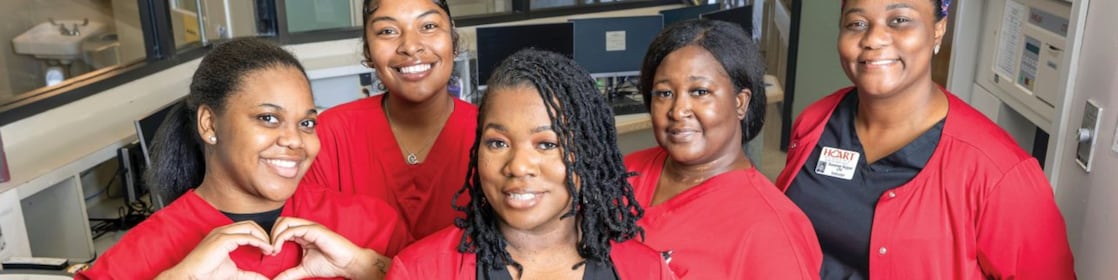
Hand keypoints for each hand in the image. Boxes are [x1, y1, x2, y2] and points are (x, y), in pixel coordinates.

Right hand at [156, 221, 273, 279]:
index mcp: (224, 235)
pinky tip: (266, 250)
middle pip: (251, 224)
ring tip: (271, 249)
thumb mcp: (235, 274)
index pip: (247, 228)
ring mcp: (222, 233)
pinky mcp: (222, 239)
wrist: (191, 277)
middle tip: (273, 249)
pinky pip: (246, 237)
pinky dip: (259, 242)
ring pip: (250, 227)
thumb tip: (264, 279)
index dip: (261, 237)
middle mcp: (223, 231)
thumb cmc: (208, 275)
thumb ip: (250, 275)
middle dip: (265, 235)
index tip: (269, 250)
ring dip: (264, 237)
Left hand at [270, 217, 389, 279]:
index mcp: (303, 234)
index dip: (272, 239)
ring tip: (274, 250)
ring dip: (274, 236)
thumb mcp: (304, 269)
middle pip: (280, 222)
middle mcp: (305, 228)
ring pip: (284, 222)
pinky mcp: (314, 229)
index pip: (282, 228)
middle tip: (270, 251)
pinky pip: (292, 229)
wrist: (348, 264)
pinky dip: (281, 238)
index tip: (270, 254)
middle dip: (270, 235)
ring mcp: (310, 227)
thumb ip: (290, 273)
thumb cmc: (331, 264)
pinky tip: (279, 249)